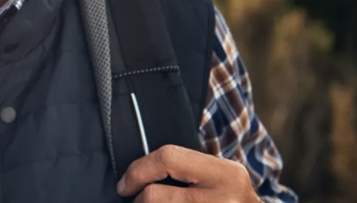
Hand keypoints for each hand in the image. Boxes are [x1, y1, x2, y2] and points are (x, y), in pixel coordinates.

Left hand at [116, 145, 258, 201]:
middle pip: (156, 196)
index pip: (168, 158)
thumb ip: (189, 169)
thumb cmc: (232, 201)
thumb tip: (141, 171)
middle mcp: (224, 199)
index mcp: (226, 174)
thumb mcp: (221, 178)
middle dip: (139, 199)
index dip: (138, 170)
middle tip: (135, 201)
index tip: (125, 184)